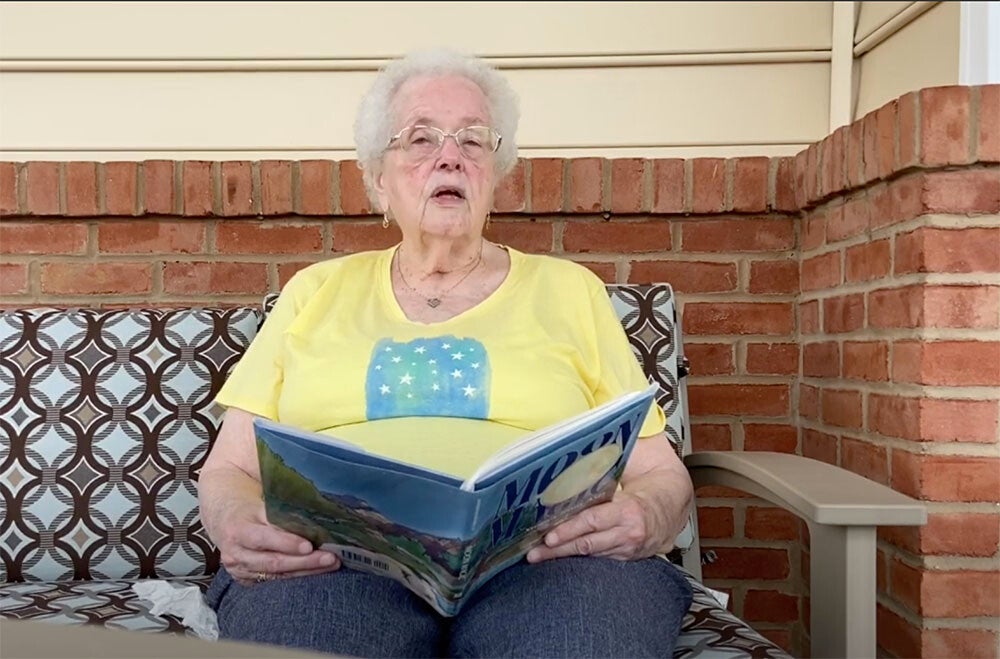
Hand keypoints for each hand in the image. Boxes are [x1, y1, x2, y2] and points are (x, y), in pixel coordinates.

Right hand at [215, 498, 339, 585]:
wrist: (221, 512)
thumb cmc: (248, 500)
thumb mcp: (259, 497)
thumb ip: (280, 505)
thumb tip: (313, 505)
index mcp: (238, 526)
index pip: (264, 537)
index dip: (287, 542)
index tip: (309, 545)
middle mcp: (235, 550)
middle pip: (272, 560)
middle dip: (304, 561)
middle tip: (330, 558)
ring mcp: (238, 567)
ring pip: (275, 574)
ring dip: (304, 571)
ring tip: (329, 565)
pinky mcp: (243, 578)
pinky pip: (271, 581)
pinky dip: (294, 577)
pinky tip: (313, 573)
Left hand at [525, 490, 670, 562]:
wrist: (668, 511)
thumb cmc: (641, 493)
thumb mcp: (627, 484)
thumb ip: (601, 482)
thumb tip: (572, 470)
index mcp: (627, 511)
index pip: (593, 521)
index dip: (569, 529)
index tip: (549, 535)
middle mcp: (627, 533)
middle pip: (587, 543)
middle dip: (558, 549)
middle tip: (535, 552)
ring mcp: (626, 549)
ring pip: (589, 555)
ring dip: (563, 556)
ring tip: (539, 556)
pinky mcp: (624, 559)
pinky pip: (597, 559)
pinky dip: (578, 559)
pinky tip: (559, 559)